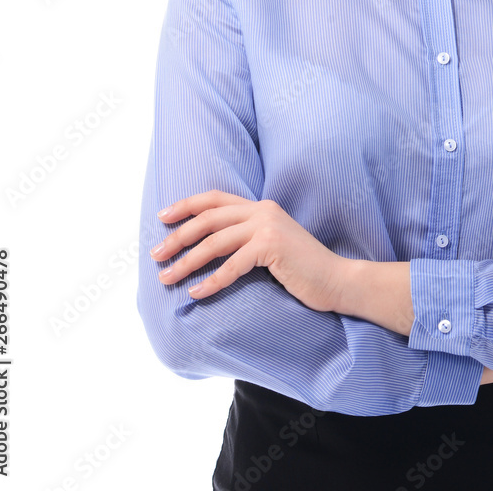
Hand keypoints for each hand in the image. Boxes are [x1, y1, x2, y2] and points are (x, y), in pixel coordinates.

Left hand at [150, 190, 349, 312]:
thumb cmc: (302, 270)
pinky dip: (211, 281)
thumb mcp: (271, 246)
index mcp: (261, 207)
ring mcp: (268, 226)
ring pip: (215, 242)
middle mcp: (263, 211)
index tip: (162, 217)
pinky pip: (232, 265)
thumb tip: (210, 249)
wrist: (337, 280)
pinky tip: (196, 294)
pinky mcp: (272, 246)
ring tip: (167, 278)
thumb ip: (247, 239)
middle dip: (177, 237)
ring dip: (187, 262)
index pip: (215, 199)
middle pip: (208, 219)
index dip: (186, 205)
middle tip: (155, 255)